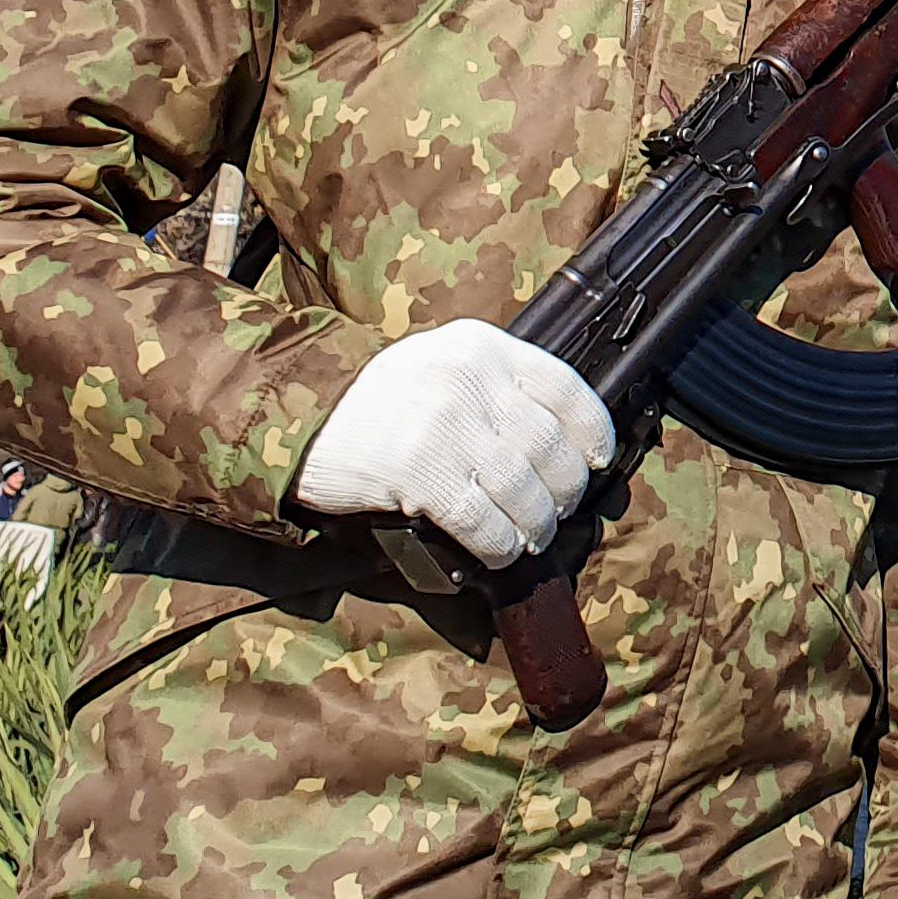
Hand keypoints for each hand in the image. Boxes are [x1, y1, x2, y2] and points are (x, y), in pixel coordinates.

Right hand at [292, 320, 613, 567]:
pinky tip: (500, 552)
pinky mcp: (417, 471)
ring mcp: (444, 423)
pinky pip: (481, 518)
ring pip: (522, 486)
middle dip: (565, 488)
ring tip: (532, 537)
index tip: (598, 460)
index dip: (592, 430)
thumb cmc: (378, 399)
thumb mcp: (442, 363)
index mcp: (482, 346)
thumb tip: (556, 438)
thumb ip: (494, 384)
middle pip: (548, 444)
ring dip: (536, 523)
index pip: (564, 386)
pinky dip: (499, 543)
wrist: (298, 417)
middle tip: (561, 509)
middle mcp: (469, 378)